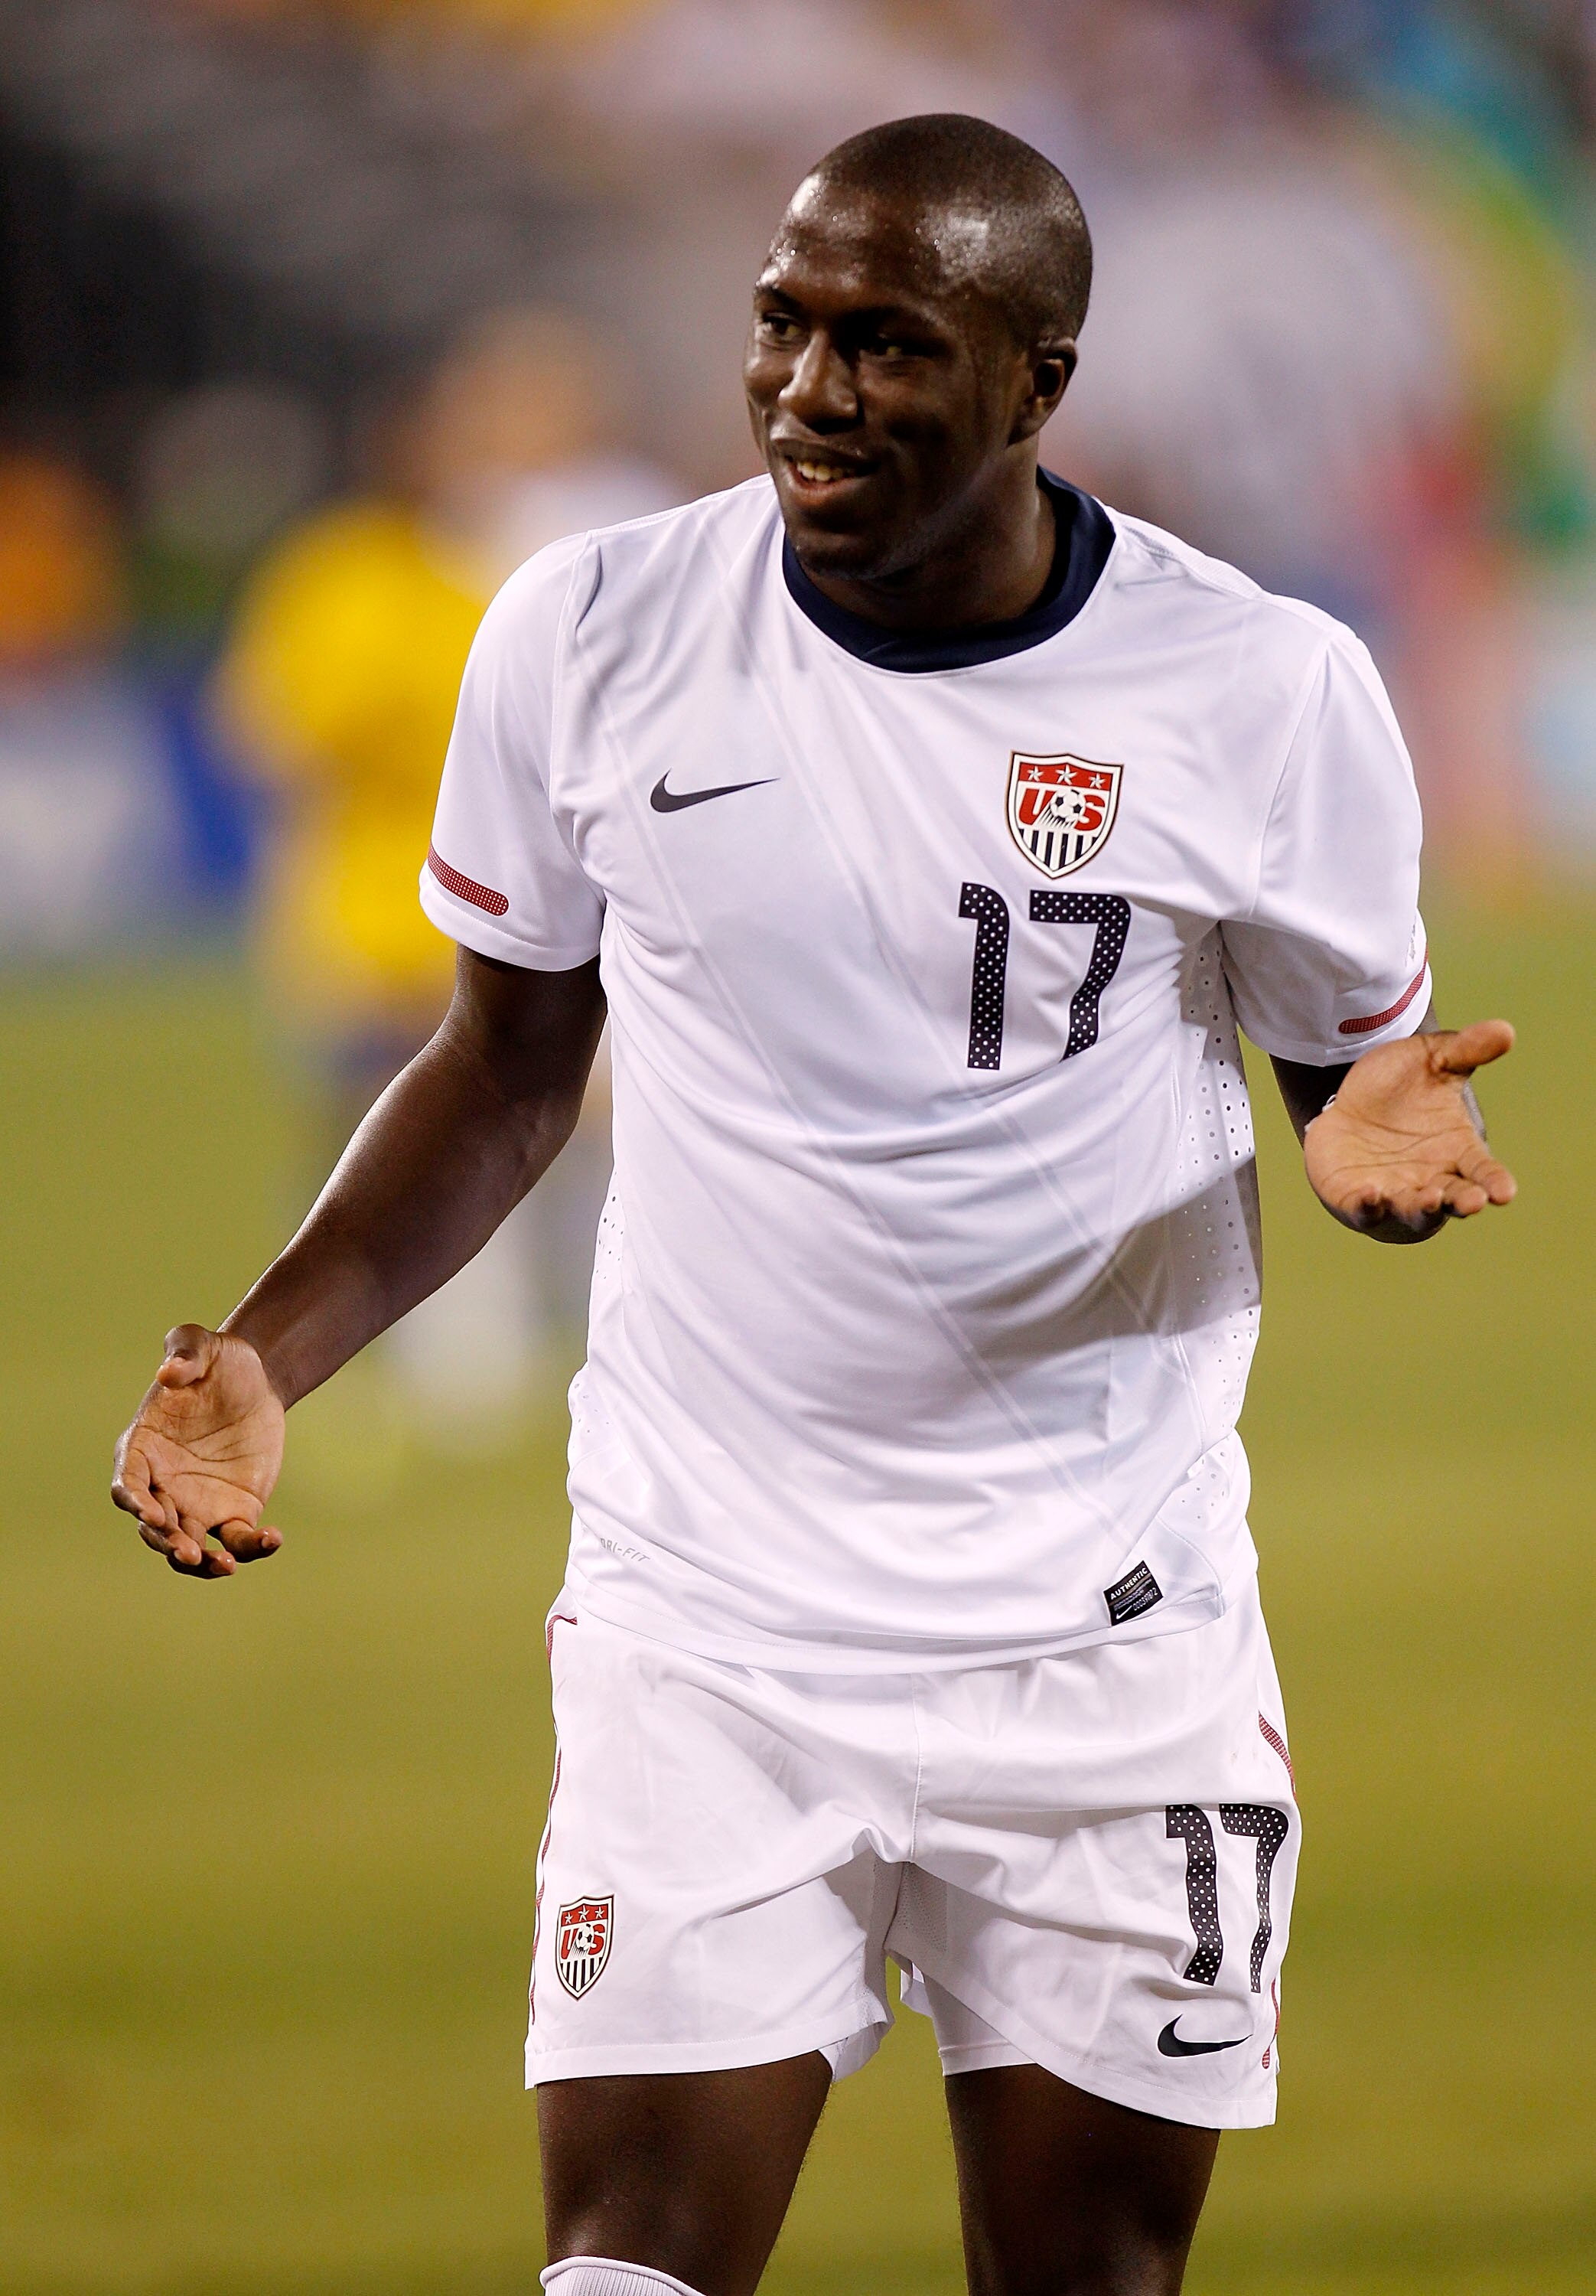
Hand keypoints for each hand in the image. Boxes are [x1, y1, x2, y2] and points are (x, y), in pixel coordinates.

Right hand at [111, 1326, 284, 1577]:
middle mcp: (162, 1485)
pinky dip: (250, 1549)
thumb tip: (168, 1373)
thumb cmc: (220, 1361)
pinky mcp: (233, 1513)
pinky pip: (236, 1541)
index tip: (149, 1511)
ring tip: (224, 1565)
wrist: (257, 1381)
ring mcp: (195, 1505)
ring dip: (199, 1562)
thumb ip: (183, 1352)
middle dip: (166, 1542)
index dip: (133, 1500)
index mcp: (143, 1448)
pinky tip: (273, 1539)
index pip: (126, 1482)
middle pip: (154, 1527)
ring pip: (187, 1547)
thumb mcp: (203, 1344)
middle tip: (187, 1550)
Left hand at [1304, 1020, 1516, 1240]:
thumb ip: (1465, 1050)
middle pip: (1453, 1199)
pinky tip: (1371, 1195)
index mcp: (1457, 1151)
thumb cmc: (1400, 1087)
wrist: (1348, 1101)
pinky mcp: (1356, 1199)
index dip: (1495, 1182)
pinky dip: (1369, 1208)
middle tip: (1473, 1202)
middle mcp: (1431, 1179)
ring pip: (1414, 1211)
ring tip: (1430, 1200)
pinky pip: (1364, 1211)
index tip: (1505, 1192)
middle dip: (1464, 1202)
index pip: (1482, 1171)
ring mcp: (1394, 1192)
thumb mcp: (1431, 1060)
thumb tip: (1505, 1029)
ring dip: (1423, 1209)